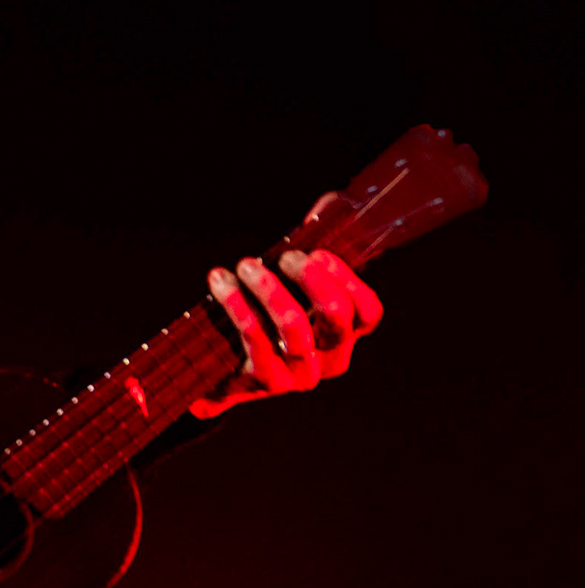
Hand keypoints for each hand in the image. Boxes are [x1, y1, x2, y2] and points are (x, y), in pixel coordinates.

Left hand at [190, 241, 383, 419]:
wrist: (219, 370)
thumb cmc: (262, 317)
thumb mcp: (290, 286)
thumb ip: (313, 251)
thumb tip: (326, 206)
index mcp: (344, 336)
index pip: (367, 312)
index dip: (347, 280)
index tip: (318, 253)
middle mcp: (330, 359)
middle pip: (335, 316)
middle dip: (309, 277)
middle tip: (282, 257)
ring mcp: (300, 374)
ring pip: (294, 327)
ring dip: (269, 288)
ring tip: (245, 266)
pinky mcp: (266, 381)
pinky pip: (256, 339)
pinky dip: (237, 305)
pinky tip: (221, 282)